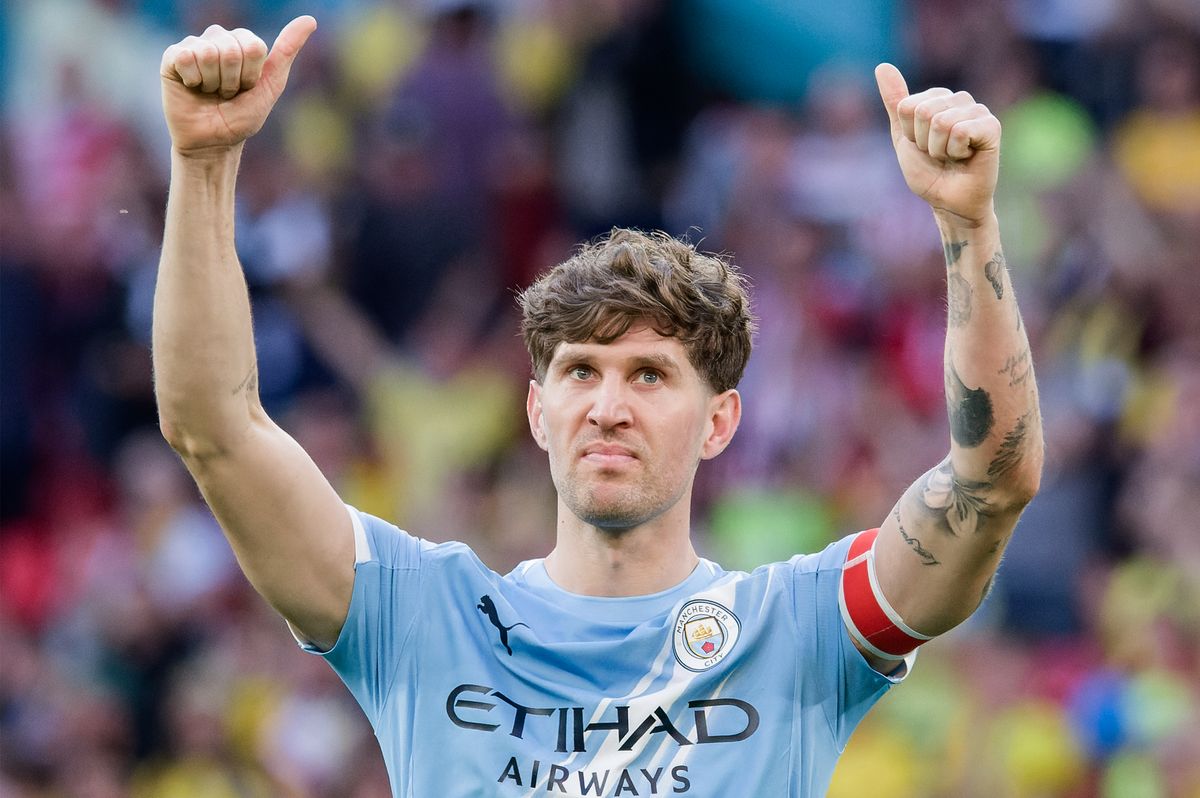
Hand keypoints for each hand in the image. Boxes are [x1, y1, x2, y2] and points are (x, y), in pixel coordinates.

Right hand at [160, 16, 316, 154]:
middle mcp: (219, 38)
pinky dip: (193, 80)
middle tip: (227, 93)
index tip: (247, 88)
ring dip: (212, 83)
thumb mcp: (271, 85)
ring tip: (210, 92)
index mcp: (243, 42)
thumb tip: (310, 19)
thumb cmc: (242, 116)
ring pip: (208, 53)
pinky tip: (192, 87)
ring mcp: (195, 45)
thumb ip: (287, 50)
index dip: (252, 75)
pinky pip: (185, 57)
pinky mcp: (172, 56)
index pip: (253, 47)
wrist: (214, 142)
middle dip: (232, 81)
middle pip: (232, 50)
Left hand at [875, 63, 999, 226]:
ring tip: (952, 157)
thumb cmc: (928, 171)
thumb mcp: (903, 137)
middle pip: (923, 112)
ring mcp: (977, 111)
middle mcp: (959, 99)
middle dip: (924, 142)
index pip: (907, 106)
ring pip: (941, 122)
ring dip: (939, 150)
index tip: (922, 146)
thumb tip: (882, 65)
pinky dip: (956, 151)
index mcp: (937, 98)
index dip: (909, 134)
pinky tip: (966, 157)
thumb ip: (894, 101)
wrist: (948, 201)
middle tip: (938, 154)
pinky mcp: (991, 126)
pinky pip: (960, 131)